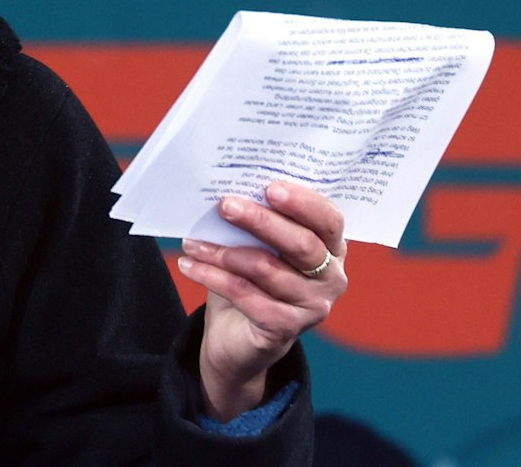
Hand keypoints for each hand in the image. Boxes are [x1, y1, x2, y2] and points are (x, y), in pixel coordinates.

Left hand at [178, 182, 347, 420]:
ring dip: (223, 252)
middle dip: (261, 221)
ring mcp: (313, 306)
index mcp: (331, 247)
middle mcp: (332, 277)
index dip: (304, 203)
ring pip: (266, 269)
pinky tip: (188, 265)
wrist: (238, 332)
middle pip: (301, 244)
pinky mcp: (286, 328)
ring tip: (191, 241)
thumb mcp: (256, 243)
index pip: (329, 220)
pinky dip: (212, 277)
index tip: (270, 187)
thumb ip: (256, 219)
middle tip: (225, 205)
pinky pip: (245, 295)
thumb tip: (228, 189)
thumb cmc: (251, 276)